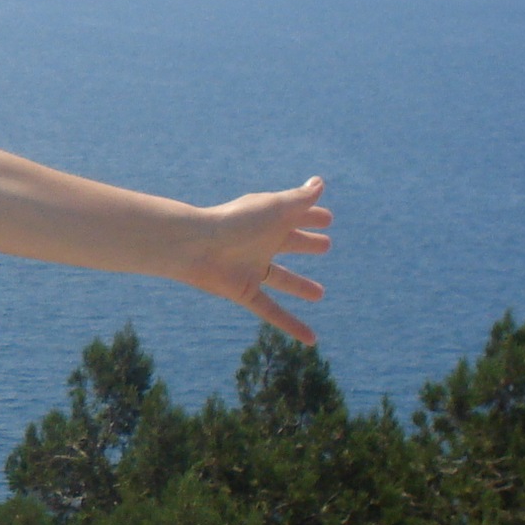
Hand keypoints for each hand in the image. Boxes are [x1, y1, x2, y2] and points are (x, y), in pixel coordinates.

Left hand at [184, 177, 332, 344]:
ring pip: (281, 278)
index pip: (295, 216)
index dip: (311, 216)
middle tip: (325, 245)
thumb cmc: (236, 221)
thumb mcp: (275, 208)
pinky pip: (271, 311)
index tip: (327, 219)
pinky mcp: (244, 291)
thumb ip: (299, 199)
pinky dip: (291, 325)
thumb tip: (319, 183)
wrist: (196, 245)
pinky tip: (311, 340)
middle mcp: (260, 243)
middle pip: (288, 243)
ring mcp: (251, 268)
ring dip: (300, 286)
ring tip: (319, 294)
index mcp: (267, 221)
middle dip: (305, 243)